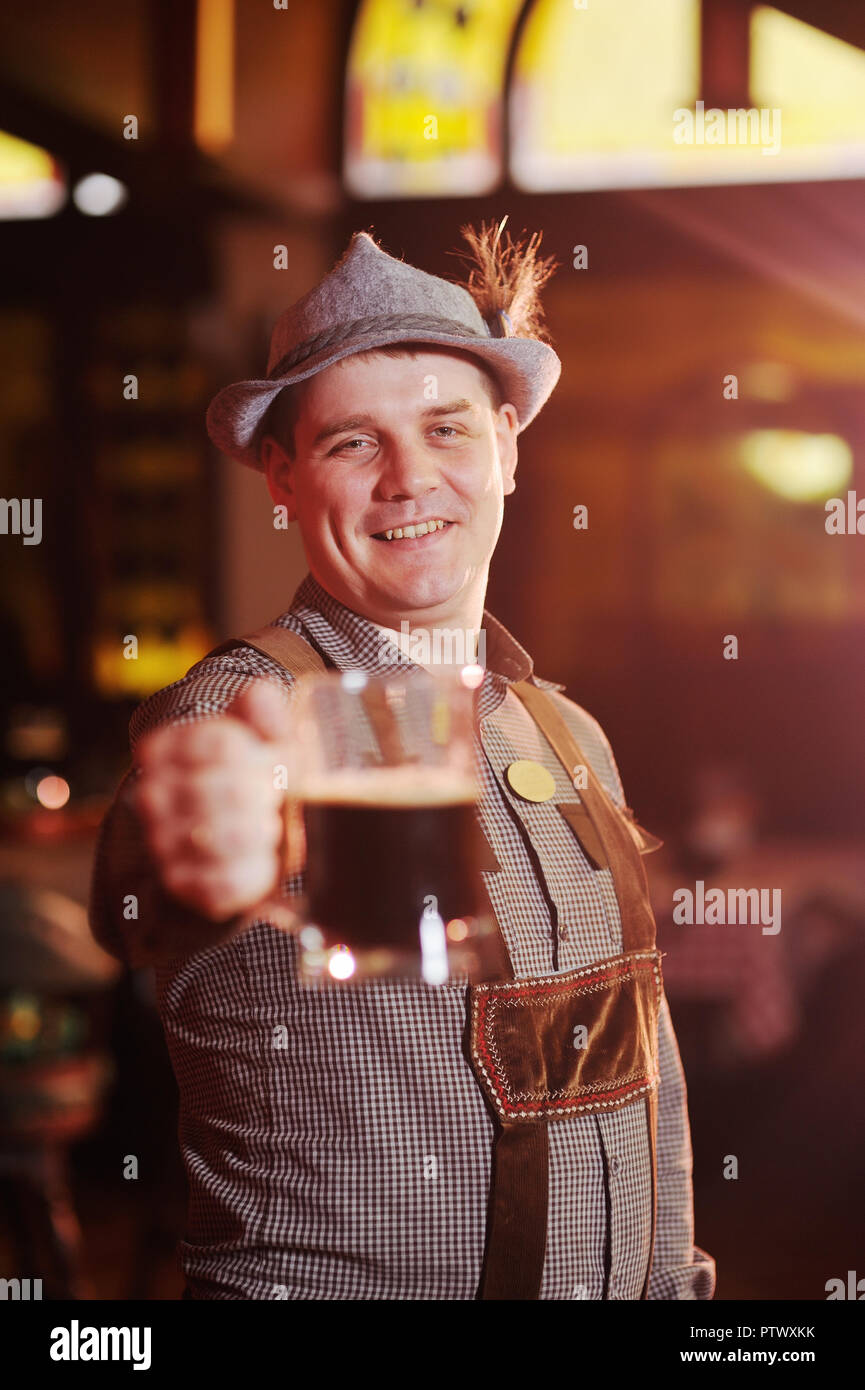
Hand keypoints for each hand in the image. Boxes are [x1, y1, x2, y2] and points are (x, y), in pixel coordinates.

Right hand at [134, 681, 295, 921]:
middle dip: (268, 797)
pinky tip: (259, 862)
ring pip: (229, 837)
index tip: (270, 764)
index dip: (265, 757)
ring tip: (266, 830)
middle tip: (272, 802)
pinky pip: (228, 884)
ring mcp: (161, 844)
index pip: (225, 744)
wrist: (217, 854)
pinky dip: (255, 873)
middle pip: (234, 790)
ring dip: (263, 834)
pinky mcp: (179, 888)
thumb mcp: (257, 744)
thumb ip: (263, 715)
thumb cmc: (243, 785)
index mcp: (165, 749)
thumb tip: (260, 692)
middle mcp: (151, 795)